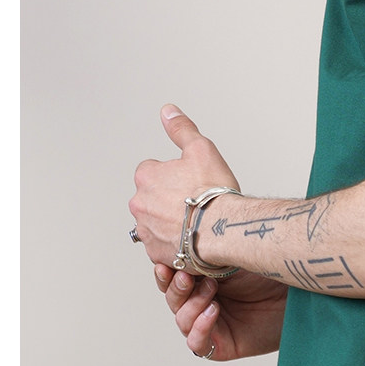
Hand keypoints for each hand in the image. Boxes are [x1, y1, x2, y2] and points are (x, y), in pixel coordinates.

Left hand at [130, 105, 239, 267]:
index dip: (172, 176)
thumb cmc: (214, 193)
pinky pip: (163, 247)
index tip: (189, 183)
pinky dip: (175, 245)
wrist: (224, 229)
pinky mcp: (157, 253)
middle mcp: (140, 204)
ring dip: (170, 224)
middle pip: (152, 199)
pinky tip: (193, 240)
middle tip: (194, 204)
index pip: (151, 171)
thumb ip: (181, 129)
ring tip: (195, 224)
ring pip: (156, 224)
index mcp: (146, 177)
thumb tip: (168, 111)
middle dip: (169, 201)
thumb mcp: (201, 149)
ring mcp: (147, 231)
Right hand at [155, 264, 288, 360]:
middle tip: (186, 276)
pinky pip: (196, 342)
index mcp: (201, 280)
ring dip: (192, 303)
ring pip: (182, 319)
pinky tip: (213, 311)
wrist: (296, 295)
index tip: (165, 263)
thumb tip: (178, 242)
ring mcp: (211, 325)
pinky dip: (200, 327)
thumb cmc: (270, 274)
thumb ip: (205, 255)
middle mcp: (203, 302)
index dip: (164, 272)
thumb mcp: (232, 257)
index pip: (171, 279)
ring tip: (211, 289)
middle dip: (176, 287)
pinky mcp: (220, 346)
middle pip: (173, 299)